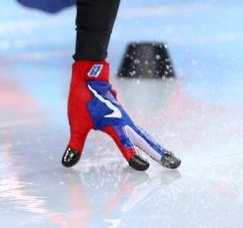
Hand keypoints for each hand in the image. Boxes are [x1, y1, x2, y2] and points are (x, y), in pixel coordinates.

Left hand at [62, 60, 180, 170]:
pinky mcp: (124, 118)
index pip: (125, 142)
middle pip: (145, 140)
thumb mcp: (76, 124)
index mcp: (112, 123)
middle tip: (174, 164)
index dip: (132, 155)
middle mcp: (123, 121)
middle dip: (158, 153)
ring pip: (145, 136)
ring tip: (171, 159)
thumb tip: (67, 163)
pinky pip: (140, 133)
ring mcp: (126, 120)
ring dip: (157, 148)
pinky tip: (155, 148)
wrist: (89, 76)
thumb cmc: (83, 98)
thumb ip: (74, 145)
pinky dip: (149, 142)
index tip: (143, 166)